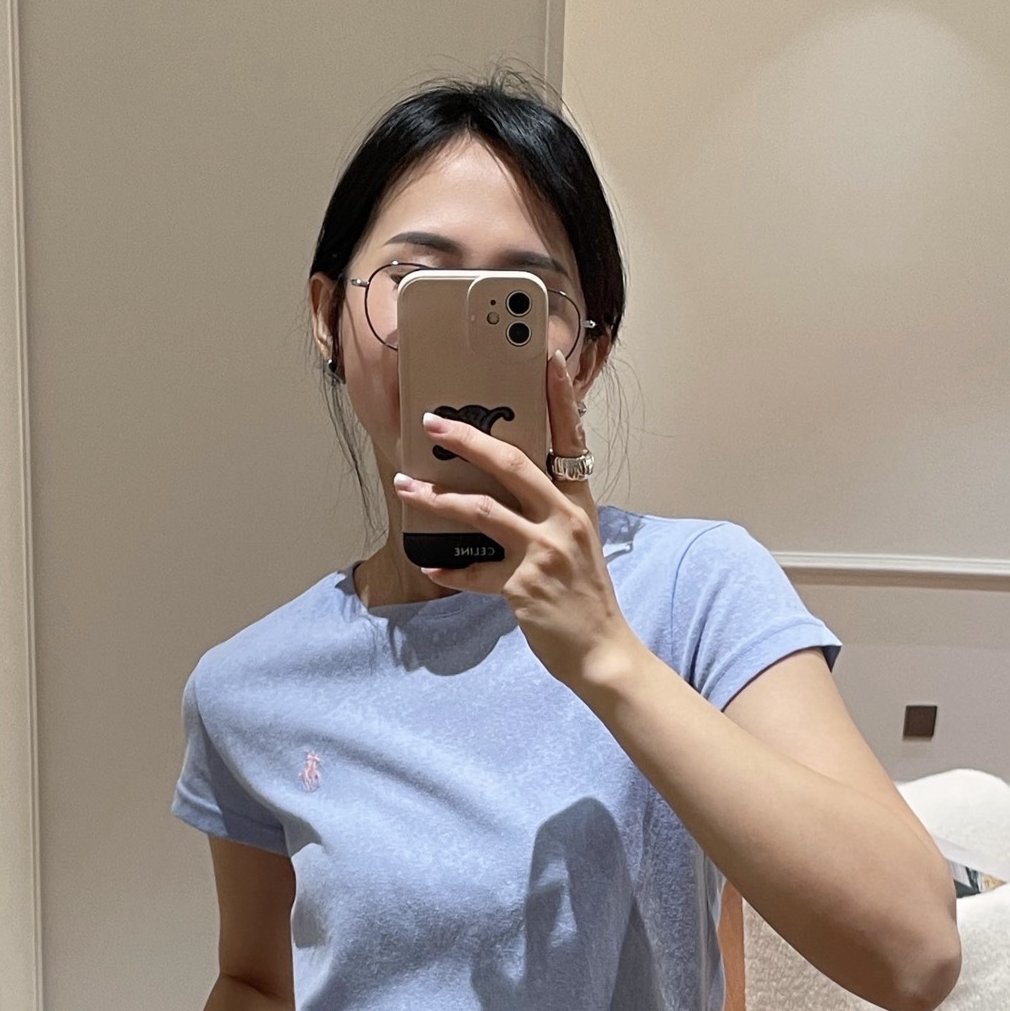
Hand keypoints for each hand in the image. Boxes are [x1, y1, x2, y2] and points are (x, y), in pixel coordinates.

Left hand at [392, 349, 642, 690]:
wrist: (603, 651)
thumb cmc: (586, 598)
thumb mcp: (578, 544)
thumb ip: (550, 514)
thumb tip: (505, 493)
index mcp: (578, 504)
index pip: (570, 439)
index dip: (559, 397)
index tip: (545, 359)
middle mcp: (564, 520)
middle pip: (512, 463)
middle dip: (467, 439)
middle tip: (433, 424)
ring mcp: (544, 552)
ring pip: (482, 510)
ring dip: (437, 498)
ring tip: (406, 488)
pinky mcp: (523, 586)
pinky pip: (474, 571)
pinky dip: (449, 571)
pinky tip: (431, 567)